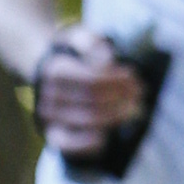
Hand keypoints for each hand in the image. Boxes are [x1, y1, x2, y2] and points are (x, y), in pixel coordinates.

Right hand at [33, 30, 150, 155]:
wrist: (43, 73)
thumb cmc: (70, 55)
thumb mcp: (78, 38)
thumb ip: (91, 43)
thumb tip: (108, 59)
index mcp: (55, 70)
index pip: (92, 80)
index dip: (117, 81)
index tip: (134, 79)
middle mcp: (49, 96)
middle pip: (94, 101)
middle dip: (121, 99)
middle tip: (140, 95)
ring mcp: (48, 118)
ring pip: (87, 121)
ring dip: (115, 117)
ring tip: (134, 110)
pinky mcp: (51, 135)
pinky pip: (69, 145)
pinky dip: (90, 143)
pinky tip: (108, 136)